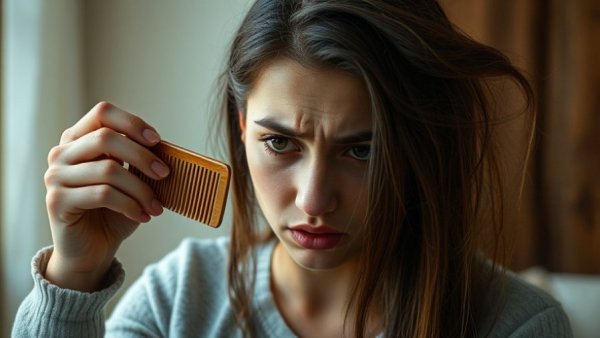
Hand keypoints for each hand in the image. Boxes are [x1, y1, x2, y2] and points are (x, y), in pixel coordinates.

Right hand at [44, 102, 168, 290]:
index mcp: (78, 139)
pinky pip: (102, 195)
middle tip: (165, 174)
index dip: (132, 122)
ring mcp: (55, 176)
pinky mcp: (56, 201)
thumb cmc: (114, 211)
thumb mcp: (131, 180)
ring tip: (156, 206)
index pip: (102, 112)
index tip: (157, 140)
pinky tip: (143, 216)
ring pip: (108, 170)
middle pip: (105, 138)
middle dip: (142, 156)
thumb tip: (166, 149)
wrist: (92, 250)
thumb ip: (139, 161)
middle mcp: (61, 153)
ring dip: (141, 189)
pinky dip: (130, 205)